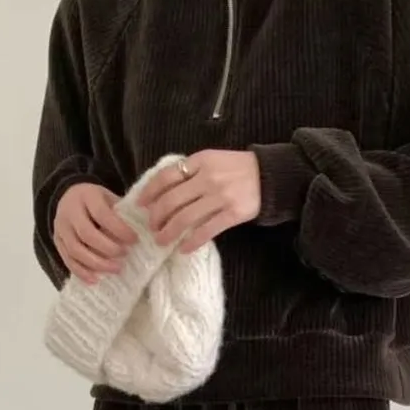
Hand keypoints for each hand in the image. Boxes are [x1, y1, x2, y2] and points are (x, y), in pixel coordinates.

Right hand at [54, 183, 136, 285]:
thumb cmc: (96, 201)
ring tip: (115, 269)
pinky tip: (96, 279)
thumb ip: (122, 213)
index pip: (102, 214)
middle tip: (125, 256)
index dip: (119, 229)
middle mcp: (69, 211)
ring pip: (75, 250)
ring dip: (97, 263)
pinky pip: (68, 260)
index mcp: (86, 196)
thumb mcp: (109, 198)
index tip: (135, 240)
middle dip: (108, 249)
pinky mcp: (57, 242)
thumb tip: (145, 232)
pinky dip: (82, 272)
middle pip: (87, 234)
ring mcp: (60, 228)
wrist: (69, 197)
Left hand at [138, 151, 260, 252]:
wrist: (269, 176)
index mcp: (200, 161)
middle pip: (172, 200)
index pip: (166, 176)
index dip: (150, 192)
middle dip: (157, 216)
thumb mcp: (212, 160)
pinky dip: (192, 242)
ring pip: (186, 218)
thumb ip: (191, 171)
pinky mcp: (233, 214)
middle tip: (151, 227)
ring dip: (169, 232)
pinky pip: (206, 231)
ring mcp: (220, 197)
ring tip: (161, 240)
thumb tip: (163, 190)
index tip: (140, 204)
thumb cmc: (236, 169)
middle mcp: (208, 178)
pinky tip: (183, 249)